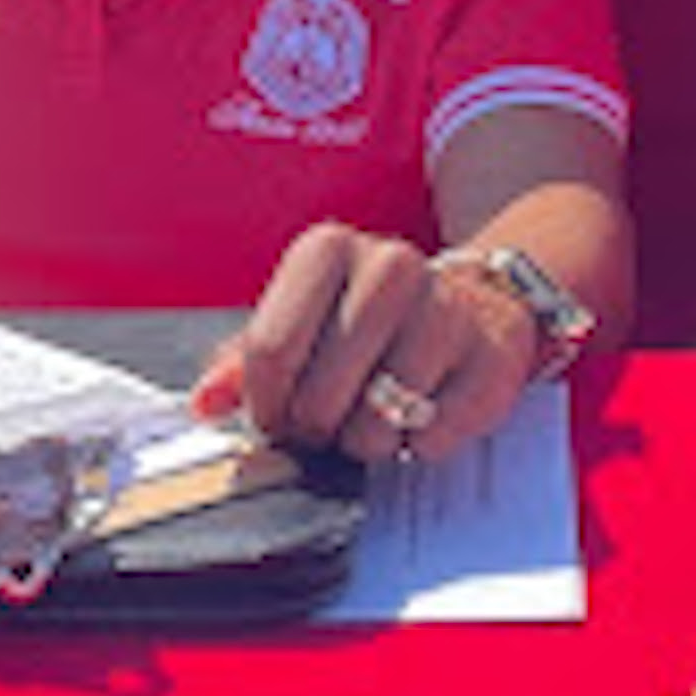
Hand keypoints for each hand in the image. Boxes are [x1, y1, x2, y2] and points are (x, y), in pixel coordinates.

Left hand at [192, 223, 534, 467]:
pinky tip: (420, 415)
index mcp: (326, 249)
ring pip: (376, 423)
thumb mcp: (300, 323)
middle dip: (314, 429)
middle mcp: (390, 265)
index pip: (270, 351)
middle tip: (326, 424)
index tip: (277, 415)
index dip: (266, 404)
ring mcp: (446, 309)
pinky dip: (418, 446)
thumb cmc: (367, 320)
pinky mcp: (491, 358)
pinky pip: (433, 439)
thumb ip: (242, 362)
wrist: (470, 306)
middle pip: (319, 396)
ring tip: (372, 419)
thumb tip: (204, 403)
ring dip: (366, 442)